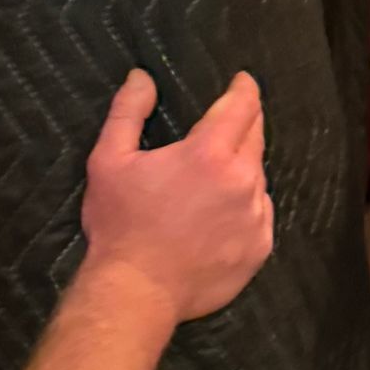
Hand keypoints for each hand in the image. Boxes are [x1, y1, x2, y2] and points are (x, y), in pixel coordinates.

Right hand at [80, 69, 273, 324]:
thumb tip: (142, 77)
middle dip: (245, 123)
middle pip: (256, 138)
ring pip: (258, 178)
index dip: (245, 89)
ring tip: (216, 178)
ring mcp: (255, 217)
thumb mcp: (109, 161)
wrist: (137, 292)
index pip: (242, 106)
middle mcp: (243, 181)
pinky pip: (260, 215)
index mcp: (209, 154)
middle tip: (229, 122)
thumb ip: (127, 112)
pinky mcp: (259, 248)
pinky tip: (221, 214)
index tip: (243, 82)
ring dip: (243, 168)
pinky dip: (247, 206)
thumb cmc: (121, 225)